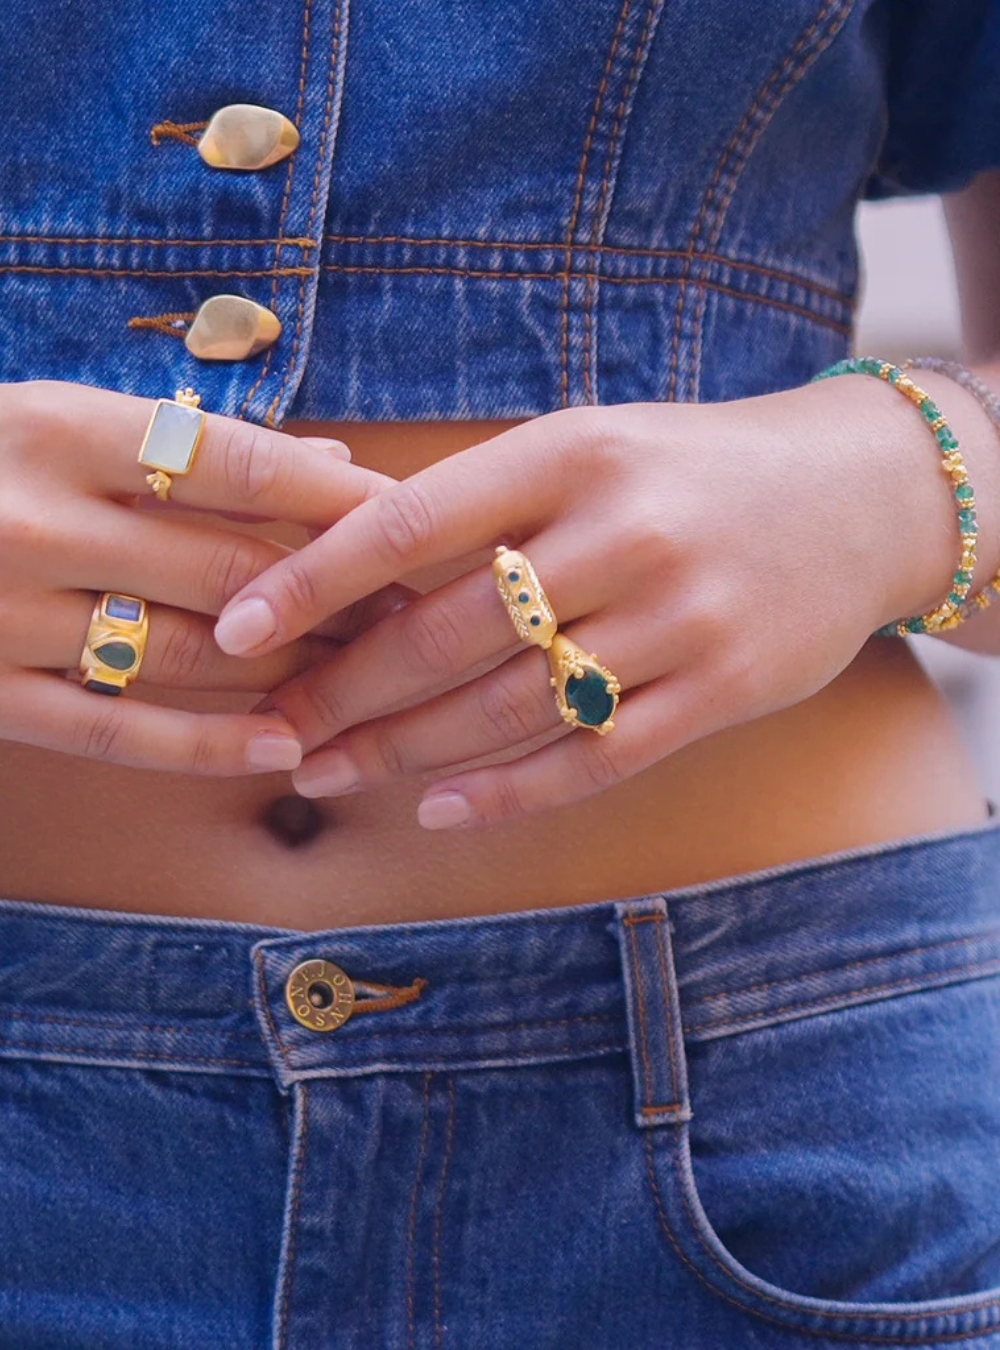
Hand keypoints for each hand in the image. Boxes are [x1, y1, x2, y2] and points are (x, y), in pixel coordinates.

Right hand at [0, 380, 402, 774]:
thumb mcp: (59, 419)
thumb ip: (191, 445)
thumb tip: (332, 459)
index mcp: (60, 431)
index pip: (242, 467)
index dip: (341, 499)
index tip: (415, 522)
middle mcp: (36, 522)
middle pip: (229, 570)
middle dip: (334, 598)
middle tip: (406, 614)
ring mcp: (4, 615)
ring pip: (187, 654)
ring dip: (290, 673)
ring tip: (363, 678)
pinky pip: (116, 731)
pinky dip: (208, 747)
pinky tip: (281, 747)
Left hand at [212, 384, 958, 826]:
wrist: (859, 497)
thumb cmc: (691, 470)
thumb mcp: (592, 443)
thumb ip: (485, 498)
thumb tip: (346, 565)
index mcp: (572, 453)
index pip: (412, 524)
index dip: (312, 584)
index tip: (235, 631)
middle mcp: (624, 532)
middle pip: (451, 633)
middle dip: (345, 691)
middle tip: (276, 731)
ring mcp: (681, 617)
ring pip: (514, 707)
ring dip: (407, 753)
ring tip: (329, 773)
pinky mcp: (724, 689)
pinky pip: (596, 756)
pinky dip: (508, 792)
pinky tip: (440, 809)